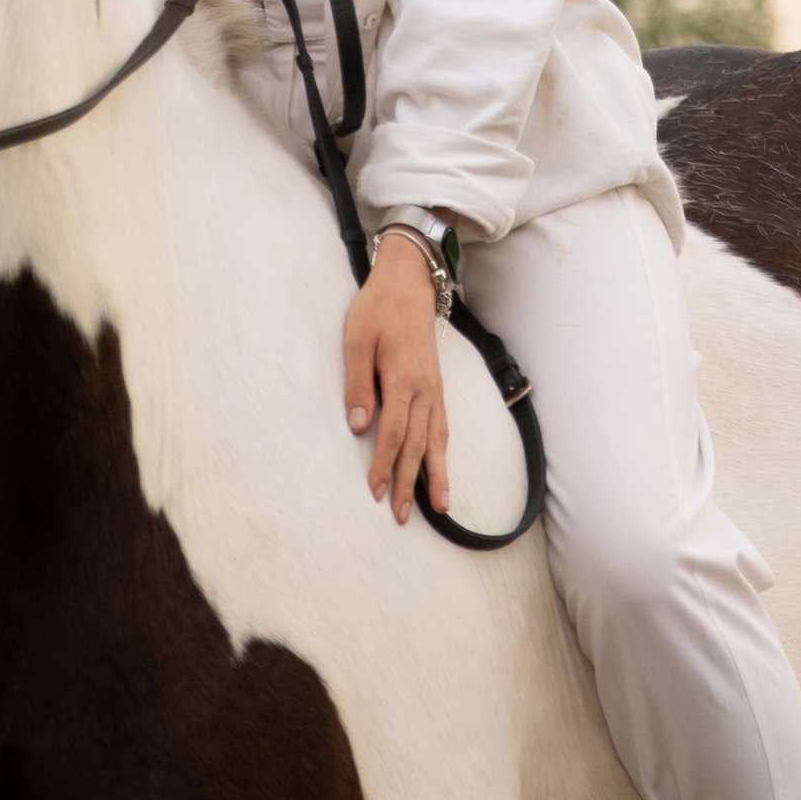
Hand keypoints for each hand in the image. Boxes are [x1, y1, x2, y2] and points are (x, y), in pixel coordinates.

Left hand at [342, 240, 450, 523]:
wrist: (409, 283)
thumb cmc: (377, 309)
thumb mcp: (356, 340)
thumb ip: (358, 384)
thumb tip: (358, 427)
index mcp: (403, 379)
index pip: (393, 433)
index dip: (384, 465)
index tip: (376, 492)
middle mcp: (425, 389)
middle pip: (417, 444)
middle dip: (410, 482)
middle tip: (403, 516)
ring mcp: (435, 389)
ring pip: (437, 440)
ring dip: (436, 474)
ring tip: (441, 508)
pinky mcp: (437, 386)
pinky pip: (444, 427)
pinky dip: (443, 452)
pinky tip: (442, 469)